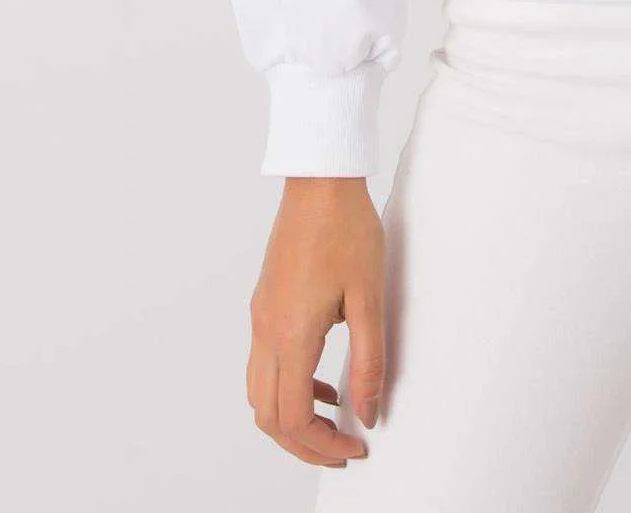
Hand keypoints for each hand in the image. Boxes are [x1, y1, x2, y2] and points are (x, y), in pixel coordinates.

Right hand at [246, 176, 385, 467]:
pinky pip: (265, 364)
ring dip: (292, 417)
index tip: (356, 448)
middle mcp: (266, 330)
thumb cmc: (347, 229)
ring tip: (335, 419)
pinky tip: (325, 378)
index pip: (294, 418)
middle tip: (343, 450)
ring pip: (260, 393)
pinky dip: (288, 386)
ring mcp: (260, 316)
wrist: (319, 180)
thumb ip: (370, 360)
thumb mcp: (369, 297)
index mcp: (291, 333)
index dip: (323, 446)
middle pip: (269, 416)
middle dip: (304, 445)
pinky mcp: (264, 303)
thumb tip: (370, 412)